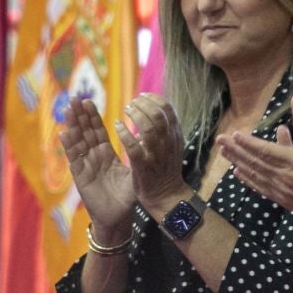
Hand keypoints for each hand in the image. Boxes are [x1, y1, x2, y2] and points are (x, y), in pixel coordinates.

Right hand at [59, 96, 134, 233]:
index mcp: (106, 155)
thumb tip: (147, 139)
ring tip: (67, 110)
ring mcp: (85, 166)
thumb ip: (136, 156)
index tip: (88, 101)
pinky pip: (74, 159)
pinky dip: (69, 147)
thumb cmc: (126, 197)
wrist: (118, 217)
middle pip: (85, 133)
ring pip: (77, 142)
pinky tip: (64, 134)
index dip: (92, 117)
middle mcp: (93, 158)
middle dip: (80, 116)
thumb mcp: (133, 173)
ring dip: (72, 126)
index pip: (98, 132)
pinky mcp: (80, 177)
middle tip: (74, 98)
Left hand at [118, 94, 187, 213]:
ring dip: (135, 115)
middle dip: (143, 104)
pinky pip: (134, 147)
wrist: (167, 195)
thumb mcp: (172, 145)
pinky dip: (125, 134)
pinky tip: (117, 125)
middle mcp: (168, 142)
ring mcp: (156, 154)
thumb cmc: (165, 169)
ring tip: (126, 110)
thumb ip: (165, 128)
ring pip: (148, 128)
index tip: (141, 96)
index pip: (168, 110)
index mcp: (175, 135)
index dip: (154, 99)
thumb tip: (154, 108)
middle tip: (131, 103)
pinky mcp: (143, 166)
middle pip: (158, 115)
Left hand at [220, 85, 292, 226]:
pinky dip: (247, 179)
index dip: (250, 143)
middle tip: (220, 139)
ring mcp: (279, 188)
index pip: (267, 152)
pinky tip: (237, 172)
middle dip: (236, 149)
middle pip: (255, 161)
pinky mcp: (279, 197)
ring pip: (254, 173)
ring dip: (237, 161)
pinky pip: (259, 186)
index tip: (236, 134)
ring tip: (223, 151)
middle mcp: (283, 175)